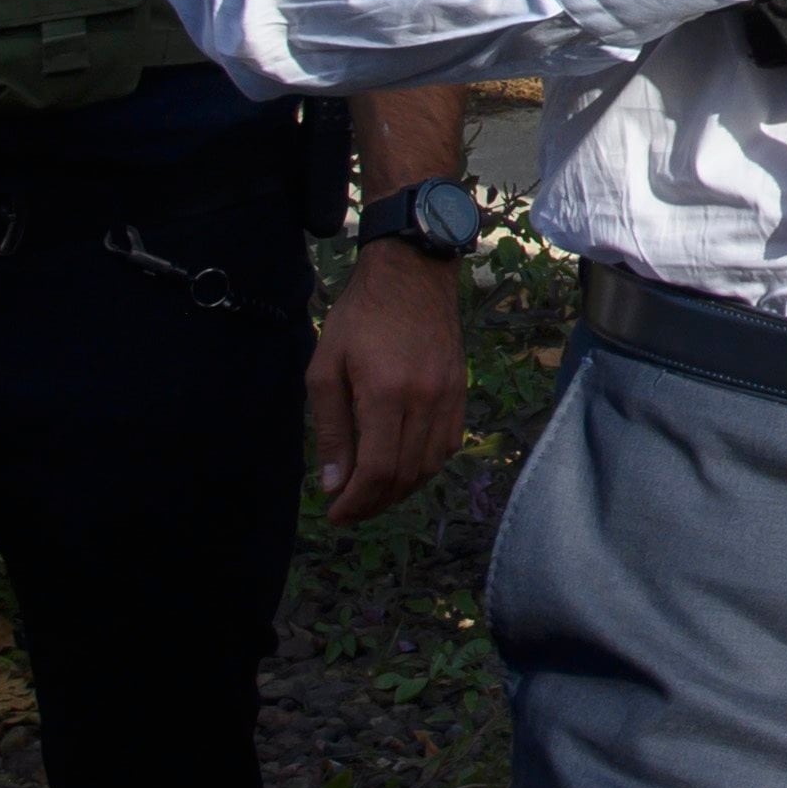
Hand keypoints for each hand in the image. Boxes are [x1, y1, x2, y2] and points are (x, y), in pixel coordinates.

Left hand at [307, 241, 468, 524]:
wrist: (413, 274)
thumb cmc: (359, 317)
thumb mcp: (326, 368)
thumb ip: (331, 429)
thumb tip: (334, 483)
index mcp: (386, 393)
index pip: (378, 470)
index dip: (357, 502)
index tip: (336, 513)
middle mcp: (425, 400)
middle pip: (405, 475)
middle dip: (374, 503)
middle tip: (349, 510)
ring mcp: (448, 396)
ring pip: (430, 466)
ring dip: (400, 490)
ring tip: (373, 494)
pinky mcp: (460, 391)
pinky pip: (448, 445)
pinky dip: (424, 466)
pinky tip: (402, 466)